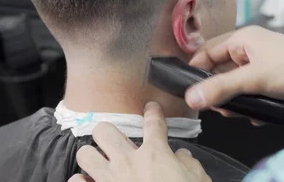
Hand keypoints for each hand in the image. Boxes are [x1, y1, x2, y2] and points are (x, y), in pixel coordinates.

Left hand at [68, 102, 210, 181]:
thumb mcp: (198, 180)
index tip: (151, 108)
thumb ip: (190, 164)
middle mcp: (128, 162)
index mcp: (155, 154)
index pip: (153, 123)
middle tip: (115, 142)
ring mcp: (110, 180)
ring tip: (99, 162)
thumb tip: (183, 156)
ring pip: (84, 153)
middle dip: (108, 133)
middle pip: (104, 130)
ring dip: (91, 156)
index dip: (153, 112)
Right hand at [186, 26, 283, 110]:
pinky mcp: (275, 81)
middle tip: (221, 108)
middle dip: (220, 92)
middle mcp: (252, 49)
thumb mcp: (254, 79)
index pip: (207, 52)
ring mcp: (264, 65)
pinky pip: (254, 93)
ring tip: (245, 112)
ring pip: (238, 85)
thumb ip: (221, 89)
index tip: (190, 92)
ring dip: (239, 101)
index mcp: (244, 39)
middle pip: (221, 71)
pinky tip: (261, 115)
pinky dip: (254, 105)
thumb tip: (190, 98)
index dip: (196, 71)